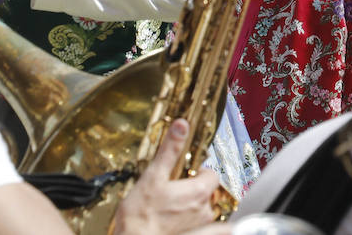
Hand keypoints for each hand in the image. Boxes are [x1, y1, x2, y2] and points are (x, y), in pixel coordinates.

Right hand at [113, 119, 220, 234]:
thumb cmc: (140, 216)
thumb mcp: (153, 176)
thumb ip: (169, 151)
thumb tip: (181, 126)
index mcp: (198, 191)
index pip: (211, 174)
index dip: (198, 171)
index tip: (185, 173)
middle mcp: (204, 210)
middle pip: (207, 192)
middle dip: (194, 188)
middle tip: (175, 189)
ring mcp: (200, 226)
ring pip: (203, 210)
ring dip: (193, 206)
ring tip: (172, 207)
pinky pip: (210, 230)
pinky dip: (210, 228)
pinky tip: (196, 223)